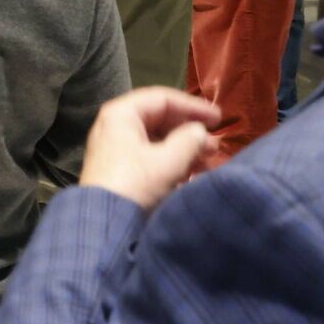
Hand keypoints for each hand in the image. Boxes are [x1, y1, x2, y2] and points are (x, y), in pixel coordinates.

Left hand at [80, 88, 221, 209]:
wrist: (105, 225)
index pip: (162, 99)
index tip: (218, 119)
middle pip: (160, 120)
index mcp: (122, 114)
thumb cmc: (136, 184)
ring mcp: (117, 149)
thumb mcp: (168, 161)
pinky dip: (173, 163)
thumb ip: (190, 140)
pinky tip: (193, 175)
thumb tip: (200, 132)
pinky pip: (152, 158)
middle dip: (190, 132)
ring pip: (158, 141)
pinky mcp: (121, 170)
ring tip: (209, 162)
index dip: (193, 107)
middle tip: (215, 145)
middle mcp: (116, 126)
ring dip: (185, 150)